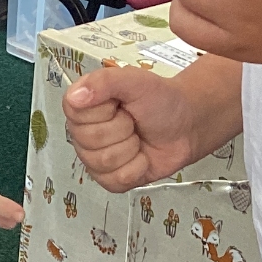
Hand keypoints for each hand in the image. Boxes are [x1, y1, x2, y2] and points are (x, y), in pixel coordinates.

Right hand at [64, 67, 202, 192]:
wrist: (186, 125)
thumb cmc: (161, 101)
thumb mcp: (136, 81)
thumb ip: (105, 81)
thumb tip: (75, 96)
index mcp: (84, 104)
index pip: (76, 114)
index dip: (104, 112)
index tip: (120, 104)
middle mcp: (84, 131)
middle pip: (90, 141)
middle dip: (122, 130)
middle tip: (133, 121)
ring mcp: (94, 157)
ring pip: (102, 162)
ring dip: (130, 149)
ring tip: (138, 138)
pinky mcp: (109, 178)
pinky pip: (114, 180)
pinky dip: (136, 168)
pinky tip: (141, 156)